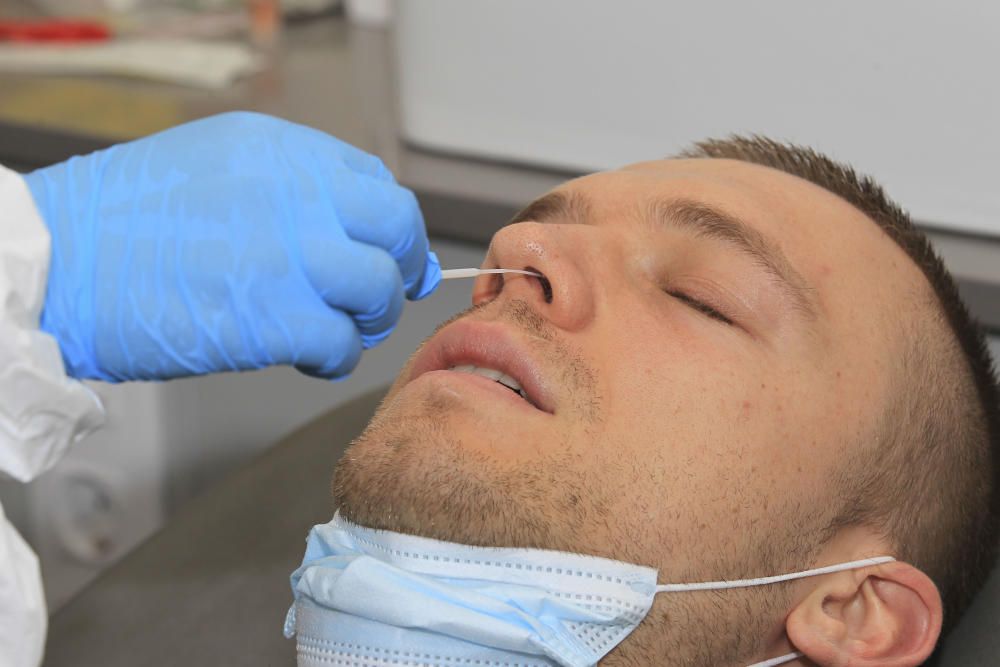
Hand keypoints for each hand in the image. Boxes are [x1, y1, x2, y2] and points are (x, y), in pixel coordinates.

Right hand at [25, 111, 439, 381]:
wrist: (56, 263)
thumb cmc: (121, 222)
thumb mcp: (214, 165)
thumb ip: (288, 190)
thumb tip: (345, 229)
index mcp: (282, 152)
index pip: (377, 185)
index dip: (390, 229)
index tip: (387, 251)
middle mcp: (298, 195)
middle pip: (396, 231)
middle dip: (397, 269)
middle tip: (378, 295)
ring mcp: (292, 255)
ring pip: (377, 291)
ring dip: (364, 319)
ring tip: (333, 329)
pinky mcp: (277, 318)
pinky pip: (342, 344)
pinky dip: (334, 358)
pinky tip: (309, 356)